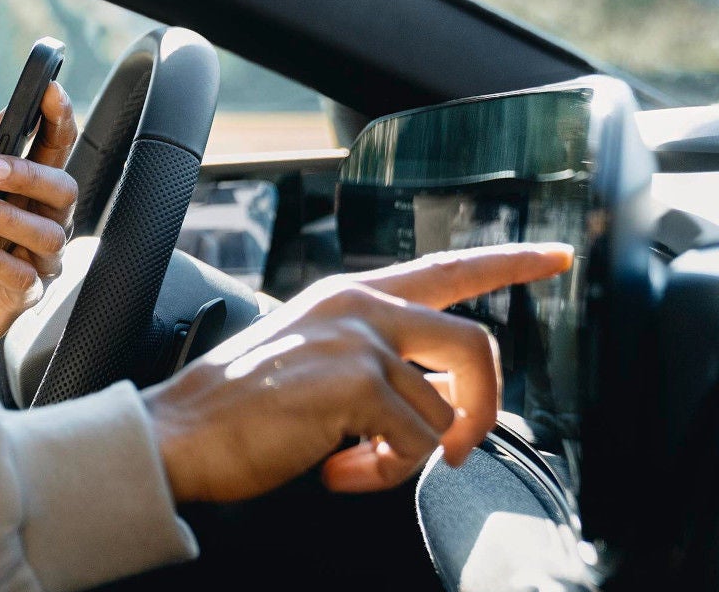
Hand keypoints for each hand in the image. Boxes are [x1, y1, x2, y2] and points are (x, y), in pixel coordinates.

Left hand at [0, 82, 78, 376]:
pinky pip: (20, 275)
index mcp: (30, 185)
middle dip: (28, 174)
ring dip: (1, 217)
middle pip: (64, 189)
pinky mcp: (25, 295)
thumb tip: (9, 111)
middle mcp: (45, 218)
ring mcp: (40, 258)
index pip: (57, 146)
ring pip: (45, 234)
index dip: (59, 117)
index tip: (49, 90)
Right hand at [143, 242, 574, 503]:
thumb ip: (374, 360)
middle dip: (482, 409)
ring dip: (406, 458)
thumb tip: (440, 400)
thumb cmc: (234, 409)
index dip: (509, 263)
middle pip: (476, 345)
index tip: (556, 257)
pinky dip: (381, 475)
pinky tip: (334, 471)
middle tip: (452, 453)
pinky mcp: (354, 383)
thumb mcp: (311, 360)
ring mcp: (356, 341)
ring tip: (351, 463)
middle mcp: (357, 306)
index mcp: (348, 296)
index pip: (445, 270)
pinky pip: (413, 446)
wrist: (177, 434)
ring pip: (443, 412)